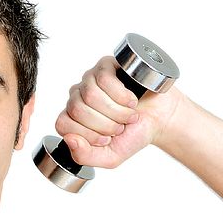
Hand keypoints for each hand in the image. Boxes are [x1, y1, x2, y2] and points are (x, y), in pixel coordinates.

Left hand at [54, 56, 183, 168]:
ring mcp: (90, 80)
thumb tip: (69, 139)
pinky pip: (104, 79)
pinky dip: (121, 95)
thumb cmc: (133, 134)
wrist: (160, 119)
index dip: (87, 134)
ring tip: (128, 114)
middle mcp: (77, 97)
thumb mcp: (109, 156)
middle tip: (121, 126)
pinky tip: (130, 100)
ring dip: (116, 111)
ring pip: (90, 95)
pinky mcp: (106, 66)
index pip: (62, 124)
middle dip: (105, 124)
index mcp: (72, 118)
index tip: (106, 139)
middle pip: (77, 109)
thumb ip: (84, 156)